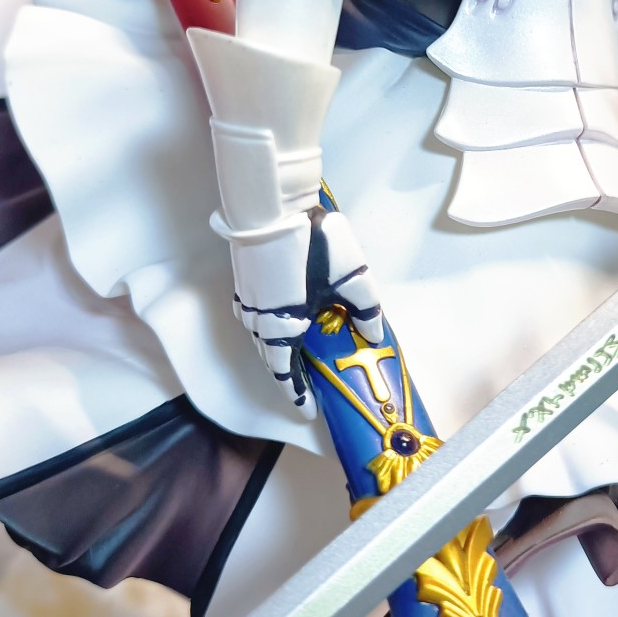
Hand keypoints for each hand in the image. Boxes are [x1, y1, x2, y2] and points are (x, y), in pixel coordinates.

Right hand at [226, 205, 383, 418]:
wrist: (274, 206)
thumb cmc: (316, 244)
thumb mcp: (355, 280)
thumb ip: (367, 313)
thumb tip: (374, 336)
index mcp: (283, 327)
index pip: (285, 373)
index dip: (296, 394)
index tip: (308, 409)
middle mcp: (259, 320)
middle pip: (270, 357)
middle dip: (287, 375)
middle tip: (306, 386)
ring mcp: (247, 300)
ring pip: (258, 337)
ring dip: (275, 350)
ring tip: (294, 355)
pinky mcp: (243, 281)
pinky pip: (252, 316)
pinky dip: (265, 327)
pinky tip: (277, 320)